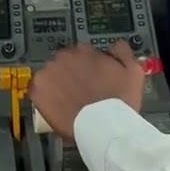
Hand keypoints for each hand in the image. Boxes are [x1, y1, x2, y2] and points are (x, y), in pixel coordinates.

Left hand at [29, 40, 144, 139]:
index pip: (79, 53)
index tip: (88, 78)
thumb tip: (116, 45)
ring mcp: (48, 73)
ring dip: (56, 84)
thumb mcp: (132, 70)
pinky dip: (43, 96)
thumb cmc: (120, 100)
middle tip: (78, 91)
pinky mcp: (37, 91)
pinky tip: (55, 106)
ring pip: (49, 75)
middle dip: (69, 74)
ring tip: (67, 101)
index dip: (84, 66)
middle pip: (62, 63)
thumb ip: (122, 51)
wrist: (105, 125)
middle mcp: (63, 57)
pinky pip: (37, 90)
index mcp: (83, 50)